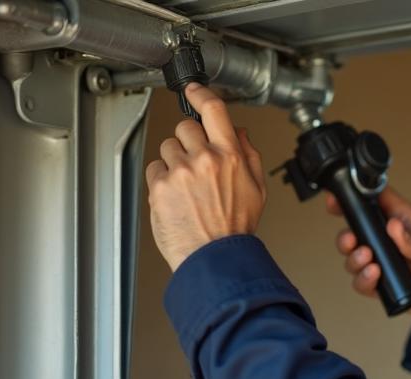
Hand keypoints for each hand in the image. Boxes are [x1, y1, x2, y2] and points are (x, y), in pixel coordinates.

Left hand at [145, 83, 266, 271]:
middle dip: (188, 141)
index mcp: (230, 155)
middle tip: (196, 164)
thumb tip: (239, 132)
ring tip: (187, 186)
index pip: (213, 110)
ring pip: (167, 147)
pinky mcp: (160, 186)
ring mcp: (180, 171)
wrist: (215, 257)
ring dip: (174, 161)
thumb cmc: (235, 228)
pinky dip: (161, 179)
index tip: (193, 90)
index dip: (200, 93)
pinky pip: (155, 168)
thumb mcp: (256, 188)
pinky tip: (175, 196)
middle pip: (185, 127)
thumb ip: (248, 155)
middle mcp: (204, 159)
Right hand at [330, 189, 410, 351]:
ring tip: (367, 258)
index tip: (338, 197)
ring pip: (354, 257)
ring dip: (353, 258)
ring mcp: (385, 263)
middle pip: (356, 230)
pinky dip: (362, 280)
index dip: (355, 196)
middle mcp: (390, 240)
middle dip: (346, 234)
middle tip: (352, 239)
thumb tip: (393, 227)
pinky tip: (374, 276)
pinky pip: (363, 283)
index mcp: (404, 221)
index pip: (376, 201)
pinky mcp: (384, 285)